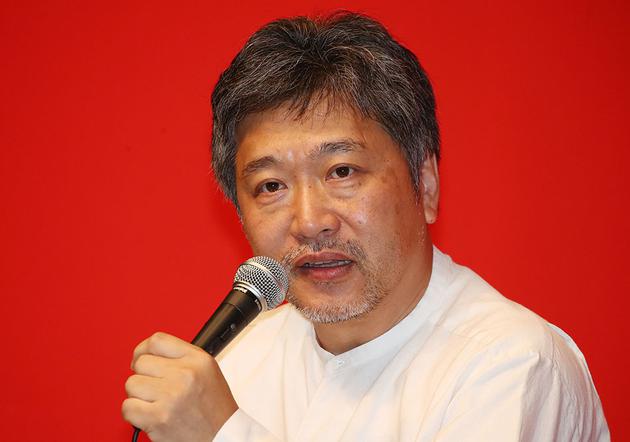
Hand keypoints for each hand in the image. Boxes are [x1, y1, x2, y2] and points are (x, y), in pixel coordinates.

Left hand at [122, 332, 237, 440]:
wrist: (222, 436)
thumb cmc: (213, 407)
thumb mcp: (206, 371)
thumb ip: (180, 358)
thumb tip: (145, 353)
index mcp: (197, 360)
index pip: (157, 341)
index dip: (143, 349)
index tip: (141, 359)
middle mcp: (185, 374)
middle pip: (141, 363)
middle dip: (144, 376)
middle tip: (155, 388)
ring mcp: (171, 396)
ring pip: (131, 384)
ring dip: (139, 395)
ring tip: (156, 403)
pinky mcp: (158, 418)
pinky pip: (128, 407)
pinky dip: (134, 413)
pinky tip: (150, 415)